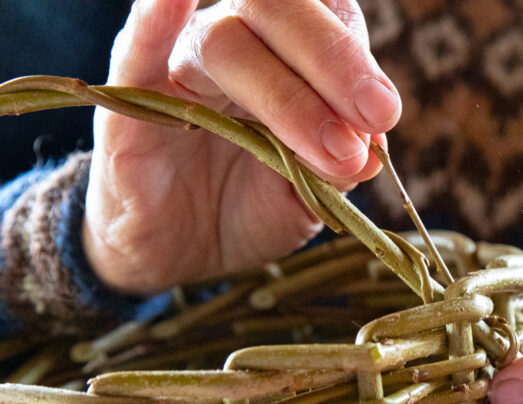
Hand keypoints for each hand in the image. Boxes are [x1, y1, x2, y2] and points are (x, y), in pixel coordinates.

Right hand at [83, 0, 399, 293]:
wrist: (184, 253)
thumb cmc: (253, 206)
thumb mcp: (311, 195)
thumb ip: (337, 168)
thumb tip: (372, 150)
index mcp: (286, 54)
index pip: (325, 21)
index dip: (356, 60)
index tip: (383, 114)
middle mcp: (235, 44)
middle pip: (278, 14)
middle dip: (334, 66)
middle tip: (376, 118)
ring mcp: (179, 66)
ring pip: (226, 43)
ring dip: (289, 97)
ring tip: (335, 154)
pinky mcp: (130, 100)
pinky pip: (139, 50)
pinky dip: (154, 22)